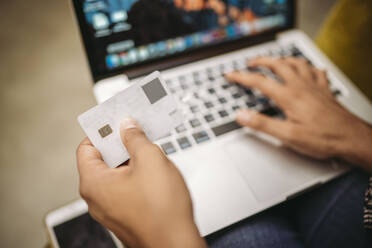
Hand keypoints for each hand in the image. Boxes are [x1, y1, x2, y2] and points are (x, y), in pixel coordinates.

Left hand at [76, 118, 206, 247]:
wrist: (176, 243)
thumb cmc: (162, 210)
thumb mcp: (150, 160)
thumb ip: (136, 138)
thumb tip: (128, 126)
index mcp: (94, 184)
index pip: (86, 148)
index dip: (101, 132)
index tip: (116, 122)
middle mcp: (97, 199)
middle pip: (102, 161)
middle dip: (121, 145)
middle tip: (137, 132)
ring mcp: (111, 209)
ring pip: (116, 176)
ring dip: (132, 160)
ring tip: (150, 151)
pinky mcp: (126, 215)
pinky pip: (125, 189)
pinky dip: (136, 176)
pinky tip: (154, 171)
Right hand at [226, 57, 371, 171]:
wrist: (351, 138)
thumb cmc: (323, 138)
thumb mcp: (288, 136)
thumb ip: (262, 124)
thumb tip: (241, 115)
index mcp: (289, 97)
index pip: (259, 81)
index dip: (241, 77)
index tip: (230, 74)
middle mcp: (301, 87)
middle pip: (278, 65)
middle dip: (261, 61)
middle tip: (251, 63)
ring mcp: (315, 86)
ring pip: (297, 63)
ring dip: (283, 59)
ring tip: (275, 61)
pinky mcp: (325, 90)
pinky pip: (316, 71)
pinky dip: (308, 67)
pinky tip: (307, 69)